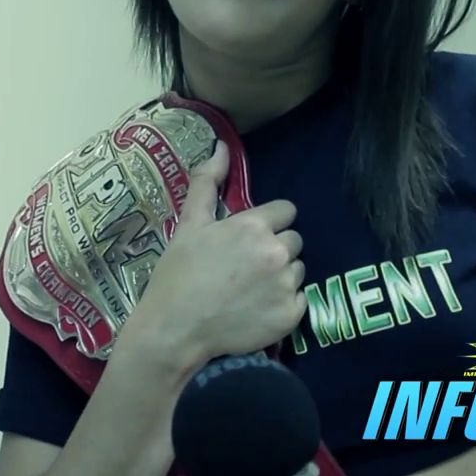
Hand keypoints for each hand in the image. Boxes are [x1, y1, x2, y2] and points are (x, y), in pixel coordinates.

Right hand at [128, 141, 305, 367]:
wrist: (175, 330)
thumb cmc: (178, 275)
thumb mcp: (188, 225)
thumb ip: (207, 183)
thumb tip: (221, 146)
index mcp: (253, 226)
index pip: (285, 211)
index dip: (269, 222)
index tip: (249, 238)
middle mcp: (276, 252)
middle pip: (294, 240)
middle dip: (276, 248)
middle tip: (246, 266)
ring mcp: (286, 285)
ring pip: (298, 270)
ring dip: (281, 276)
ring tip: (250, 289)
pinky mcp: (291, 315)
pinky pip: (300, 300)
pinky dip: (283, 304)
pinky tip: (257, 309)